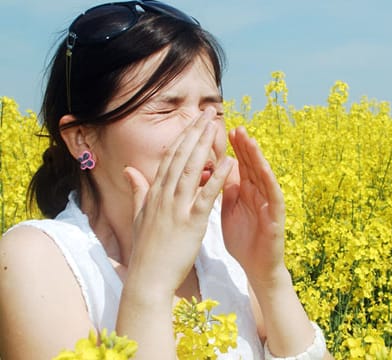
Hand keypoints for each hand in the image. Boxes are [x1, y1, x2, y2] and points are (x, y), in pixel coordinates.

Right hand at [123, 108, 232, 295]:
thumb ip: (138, 190)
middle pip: (181, 157)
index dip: (183, 136)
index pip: (170, 158)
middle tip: (207, 112)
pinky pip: (205, 196)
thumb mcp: (140, 216)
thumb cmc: (146, 249)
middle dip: (194, 132)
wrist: (148, 278)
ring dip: (204, 146)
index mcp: (155, 193)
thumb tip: (130, 170)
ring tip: (216, 126)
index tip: (193, 120)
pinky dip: (217, 178)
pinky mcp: (191, 223)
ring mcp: (176, 208)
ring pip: (191, 170)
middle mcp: (164, 196)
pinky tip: (228, 162)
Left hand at [221, 126, 286, 284]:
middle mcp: (258, 193)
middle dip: (244, 146)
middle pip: (251, 165)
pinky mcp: (276, 216)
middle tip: (236, 127)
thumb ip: (226, 190)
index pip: (239, 164)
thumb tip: (216, 169)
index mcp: (245, 191)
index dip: (232, 148)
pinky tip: (263, 168)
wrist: (255, 267)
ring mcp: (268, 203)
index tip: (222, 131)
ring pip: (263, 175)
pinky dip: (269, 181)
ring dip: (257, 157)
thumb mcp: (229, 210)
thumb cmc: (243, 239)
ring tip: (250, 140)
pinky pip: (273, 196)